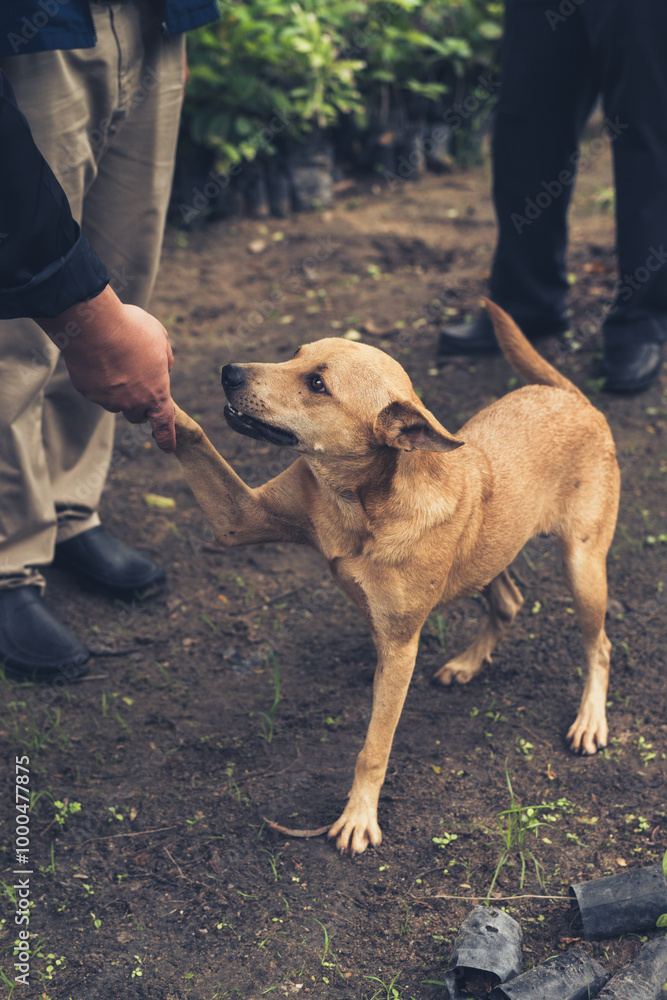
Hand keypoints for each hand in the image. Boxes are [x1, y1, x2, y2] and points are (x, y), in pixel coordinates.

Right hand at [36, 285, 175, 451]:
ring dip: (116, 389)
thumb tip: (163, 369)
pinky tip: (98, 357)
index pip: (163, 424)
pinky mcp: (87, 392)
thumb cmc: (132, 330)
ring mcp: (108, 400)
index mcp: (156, 393)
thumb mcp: (161, 339)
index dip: (166, 437)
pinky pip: (95, 389)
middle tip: (135, 382)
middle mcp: (132, 402)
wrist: (95, 325)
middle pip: (136, 415)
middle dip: (137, 405)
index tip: (167, 447)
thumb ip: (165, 359)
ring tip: (114, 359)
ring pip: (114, 402)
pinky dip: (98, 379)